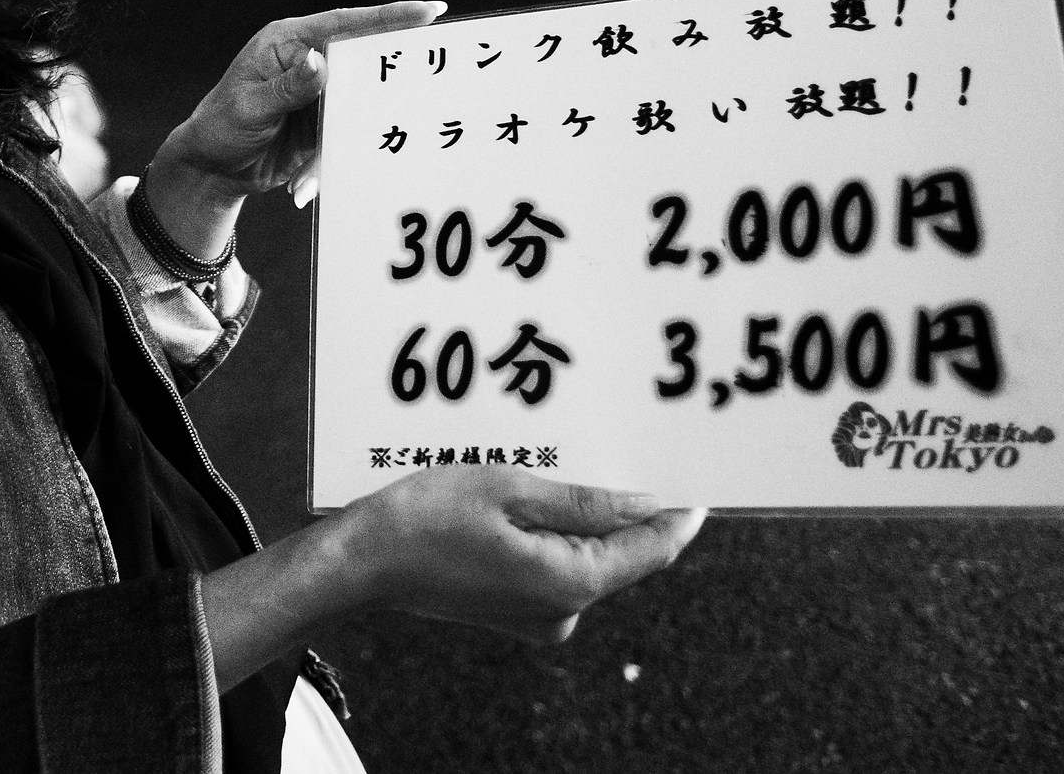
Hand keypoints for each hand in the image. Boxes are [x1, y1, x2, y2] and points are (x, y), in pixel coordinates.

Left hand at [139, 1, 444, 256]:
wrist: (212, 169)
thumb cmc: (221, 126)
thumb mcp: (251, 107)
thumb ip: (288, 87)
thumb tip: (320, 61)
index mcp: (290, 42)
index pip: (345, 24)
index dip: (389, 17)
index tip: (430, 12)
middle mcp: (310, 61)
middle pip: (363, 58)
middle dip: (391, 72)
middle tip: (428, 79)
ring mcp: (320, 93)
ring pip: (361, 101)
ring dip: (363, 125)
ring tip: (342, 144)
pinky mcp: (325, 123)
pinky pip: (347, 135)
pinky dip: (335, 158)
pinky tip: (302, 184)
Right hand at [342, 466, 705, 643]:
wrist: (365, 561)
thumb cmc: (427, 518)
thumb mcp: (511, 489)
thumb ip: (586, 502)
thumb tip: (647, 502)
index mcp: (570, 580)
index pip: (652, 549)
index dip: (679, 512)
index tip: (698, 476)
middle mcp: (564, 609)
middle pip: (622, 553)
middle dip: (628, 505)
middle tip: (632, 448)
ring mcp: (540, 615)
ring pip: (589, 556)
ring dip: (587, 515)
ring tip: (570, 461)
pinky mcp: (518, 609)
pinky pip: (558, 564)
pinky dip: (557, 531)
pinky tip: (535, 493)